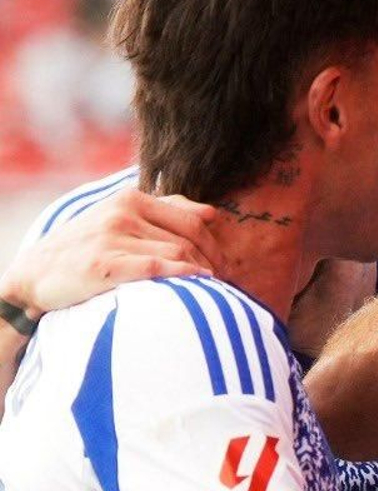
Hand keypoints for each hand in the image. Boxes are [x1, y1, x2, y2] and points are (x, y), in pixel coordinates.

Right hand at [2, 185, 219, 315]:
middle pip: (189, 239)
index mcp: (130, 198)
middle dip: (214, 262)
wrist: (37, 273)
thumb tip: (210, 212)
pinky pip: (157, 267)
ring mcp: (113, 236)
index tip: (226, 266)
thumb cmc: (86, 248)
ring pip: (177, 253)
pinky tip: (198, 286)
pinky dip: (184, 276)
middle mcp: (123, 212)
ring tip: (214, 291)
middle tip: (226, 283)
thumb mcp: (120, 220)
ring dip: (203, 274)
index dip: (216, 245)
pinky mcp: (105, 263)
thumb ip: (164, 211)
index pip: (191, 220)